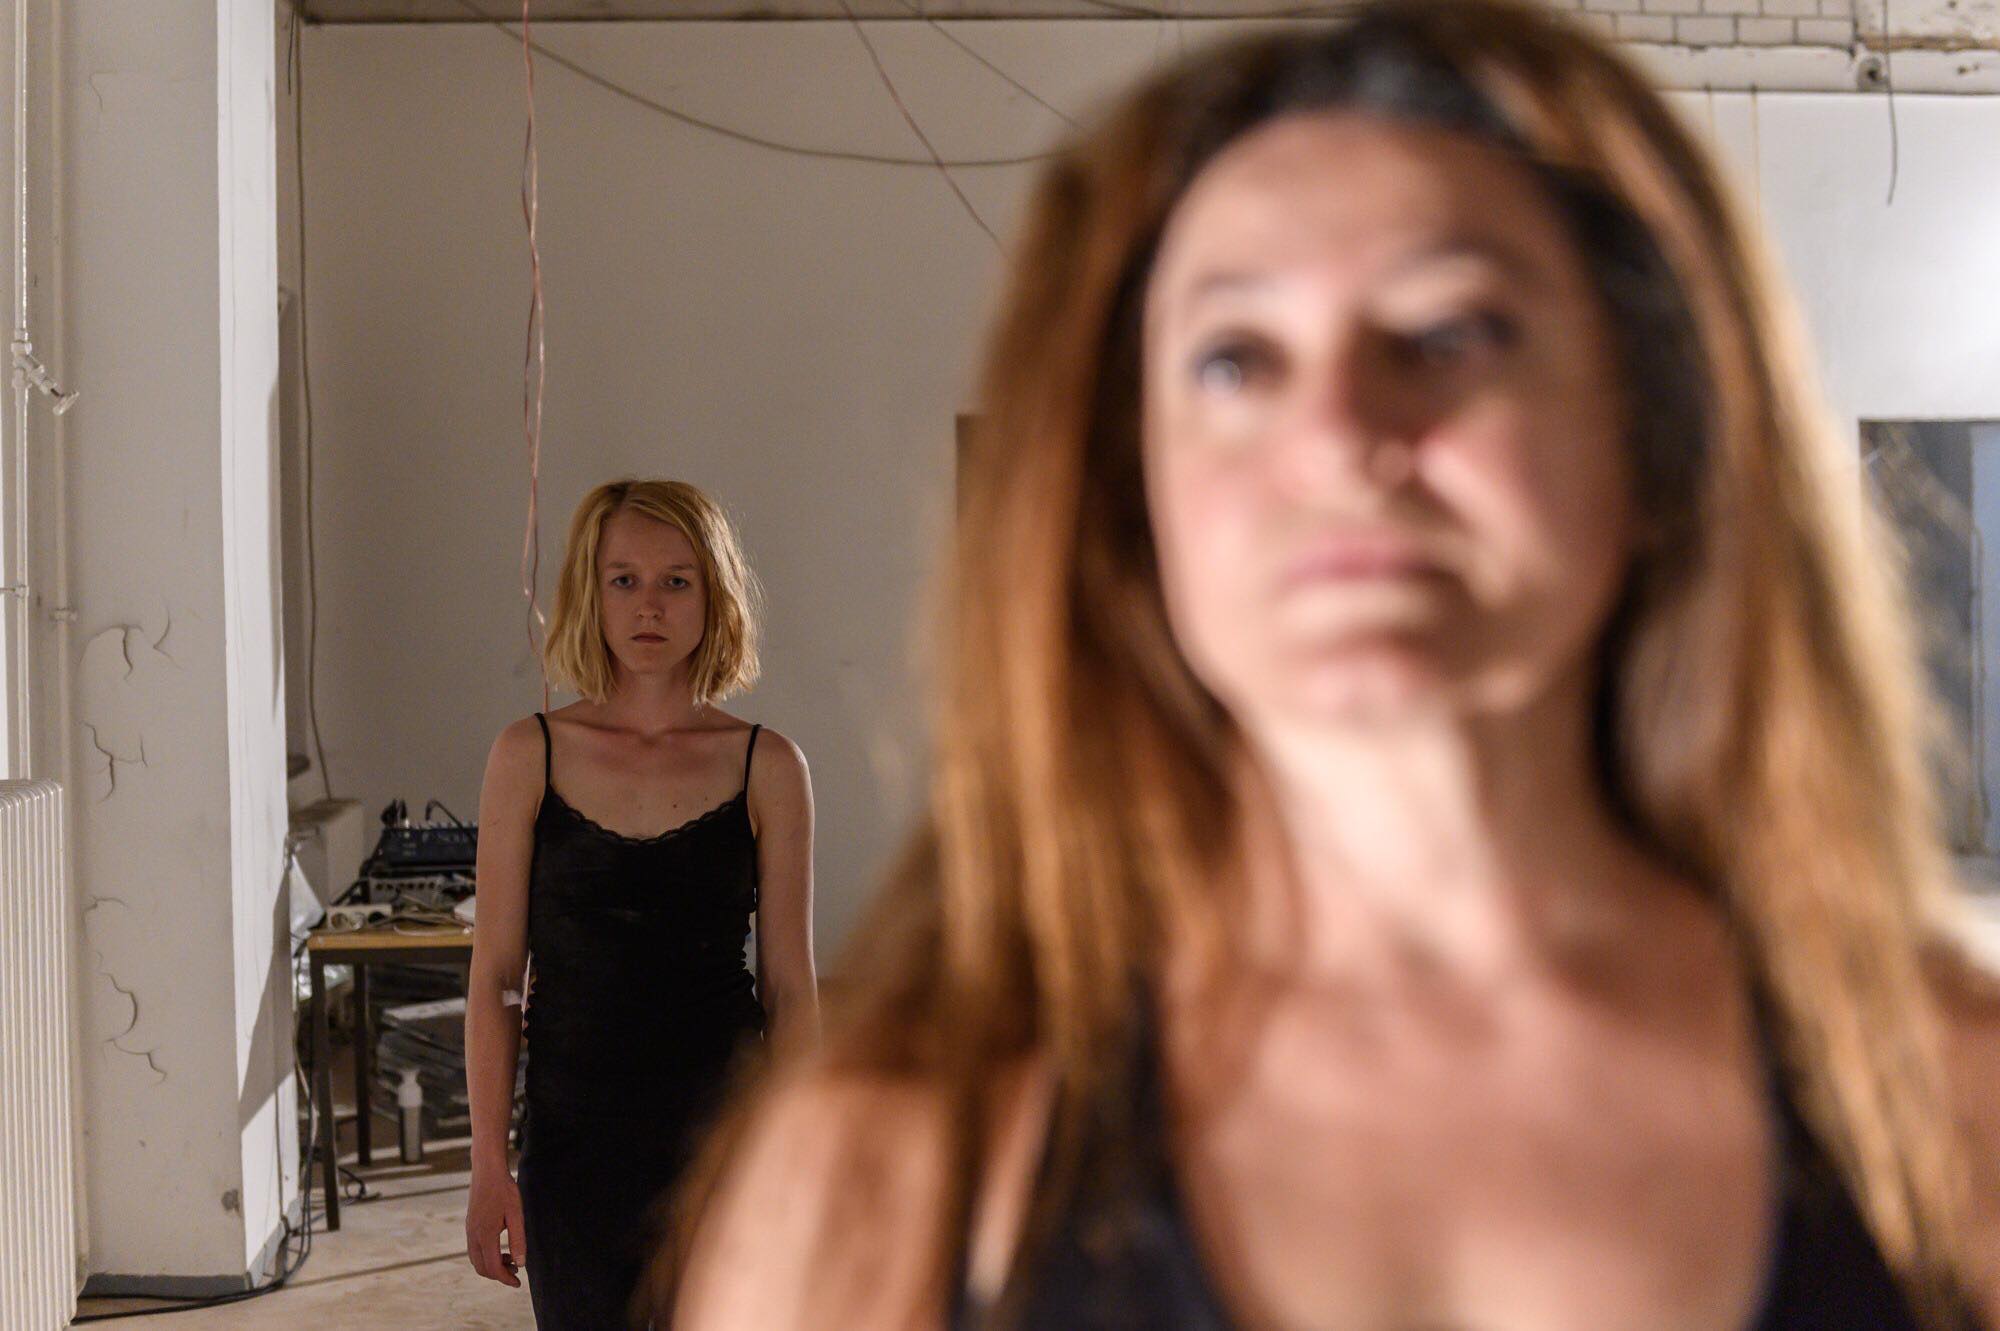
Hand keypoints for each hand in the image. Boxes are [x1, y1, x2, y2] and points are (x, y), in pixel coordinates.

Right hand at [466, 1161, 526, 1286]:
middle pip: (482, 1268)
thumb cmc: (504, 1190)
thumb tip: (521, 1263)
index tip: (518, 1283)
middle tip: (516, 1270)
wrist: (487, 1170)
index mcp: (485, 1235)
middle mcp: (473, 1235)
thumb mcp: (516, 1214)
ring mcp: (469, 1230)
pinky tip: (501, 1247)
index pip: (493, 1267)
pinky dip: (486, 1256)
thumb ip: (518, 1240)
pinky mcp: (470, 1225)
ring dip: (492, 1265)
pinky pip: (474, 1249)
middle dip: (498, 1274)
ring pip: (476, 1260)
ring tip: (511, 1259)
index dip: (505, 1279)